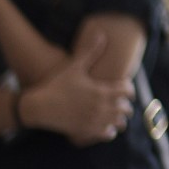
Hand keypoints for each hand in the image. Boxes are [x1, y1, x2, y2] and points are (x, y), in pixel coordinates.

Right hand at [20, 31, 133, 145]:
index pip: (128, 90)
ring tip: (114, 116)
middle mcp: (101, 106)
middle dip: (125, 105)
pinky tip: (105, 126)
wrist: (39, 107)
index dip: (129, 89)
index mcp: (101, 90)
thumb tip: (101, 34)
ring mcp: (94, 120)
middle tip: (120, 103)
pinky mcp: (87, 131)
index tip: (123, 88)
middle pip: (126, 108)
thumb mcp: (74, 67)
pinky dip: (110, 131)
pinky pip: (108, 134)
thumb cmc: (56, 85)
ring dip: (119, 119)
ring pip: (119, 123)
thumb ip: (90, 52)